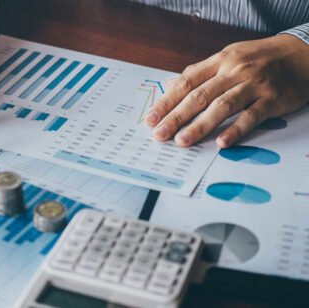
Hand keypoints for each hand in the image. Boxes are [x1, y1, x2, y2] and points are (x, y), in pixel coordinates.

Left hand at [145, 34, 308, 147]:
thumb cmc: (259, 58)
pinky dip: (236, 130)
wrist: (302, 54)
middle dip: (176, 117)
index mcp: (219, 61)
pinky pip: (252, 116)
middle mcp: (234, 72)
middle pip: (199, 96)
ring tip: (182, 141)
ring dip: (200, 126)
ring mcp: (253, 85)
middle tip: (159, 134)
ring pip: (222, 106)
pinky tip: (222, 142)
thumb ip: (198, 72)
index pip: (186, 83)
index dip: (166, 101)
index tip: (151, 119)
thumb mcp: (227, 57)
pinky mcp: (272, 100)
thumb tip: (170, 84)